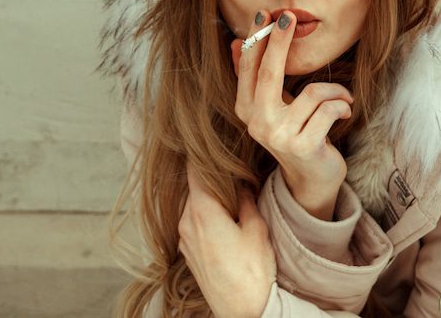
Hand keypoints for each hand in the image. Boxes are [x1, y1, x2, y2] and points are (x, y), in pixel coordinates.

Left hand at [178, 163, 275, 317]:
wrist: (243, 310)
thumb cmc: (252, 270)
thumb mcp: (256, 228)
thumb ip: (245, 199)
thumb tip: (240, 183)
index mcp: (201, 209)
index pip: (193, 170)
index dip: (201, 153)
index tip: (208, 140)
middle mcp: (186, 221)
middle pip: (193, 187)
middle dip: (210, 178)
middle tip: (230, 170)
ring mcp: (185, 238)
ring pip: (193, 206)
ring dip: (208, 198)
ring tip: (231, 197)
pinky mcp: (188, 253)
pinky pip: (193, 223)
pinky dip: (205, 215)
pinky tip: (224, 220)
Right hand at [230, 10, 352, 216]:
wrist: (312, 178)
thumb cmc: (296, 131)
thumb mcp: (272, 105)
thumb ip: (255, 77)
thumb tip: (235, 41)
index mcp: (246, 108)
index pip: (249, 67)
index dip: (257, 39)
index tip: (266, 14)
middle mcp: (257, 123)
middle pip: (269, 72)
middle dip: (279, 41)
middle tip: (289, 16)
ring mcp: (279, 136)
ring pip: (313, 92)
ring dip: (335, 91)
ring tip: (342, 98)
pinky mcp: (304, 146)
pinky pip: (329, 109)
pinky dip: (343, 105)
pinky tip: (346, 112)